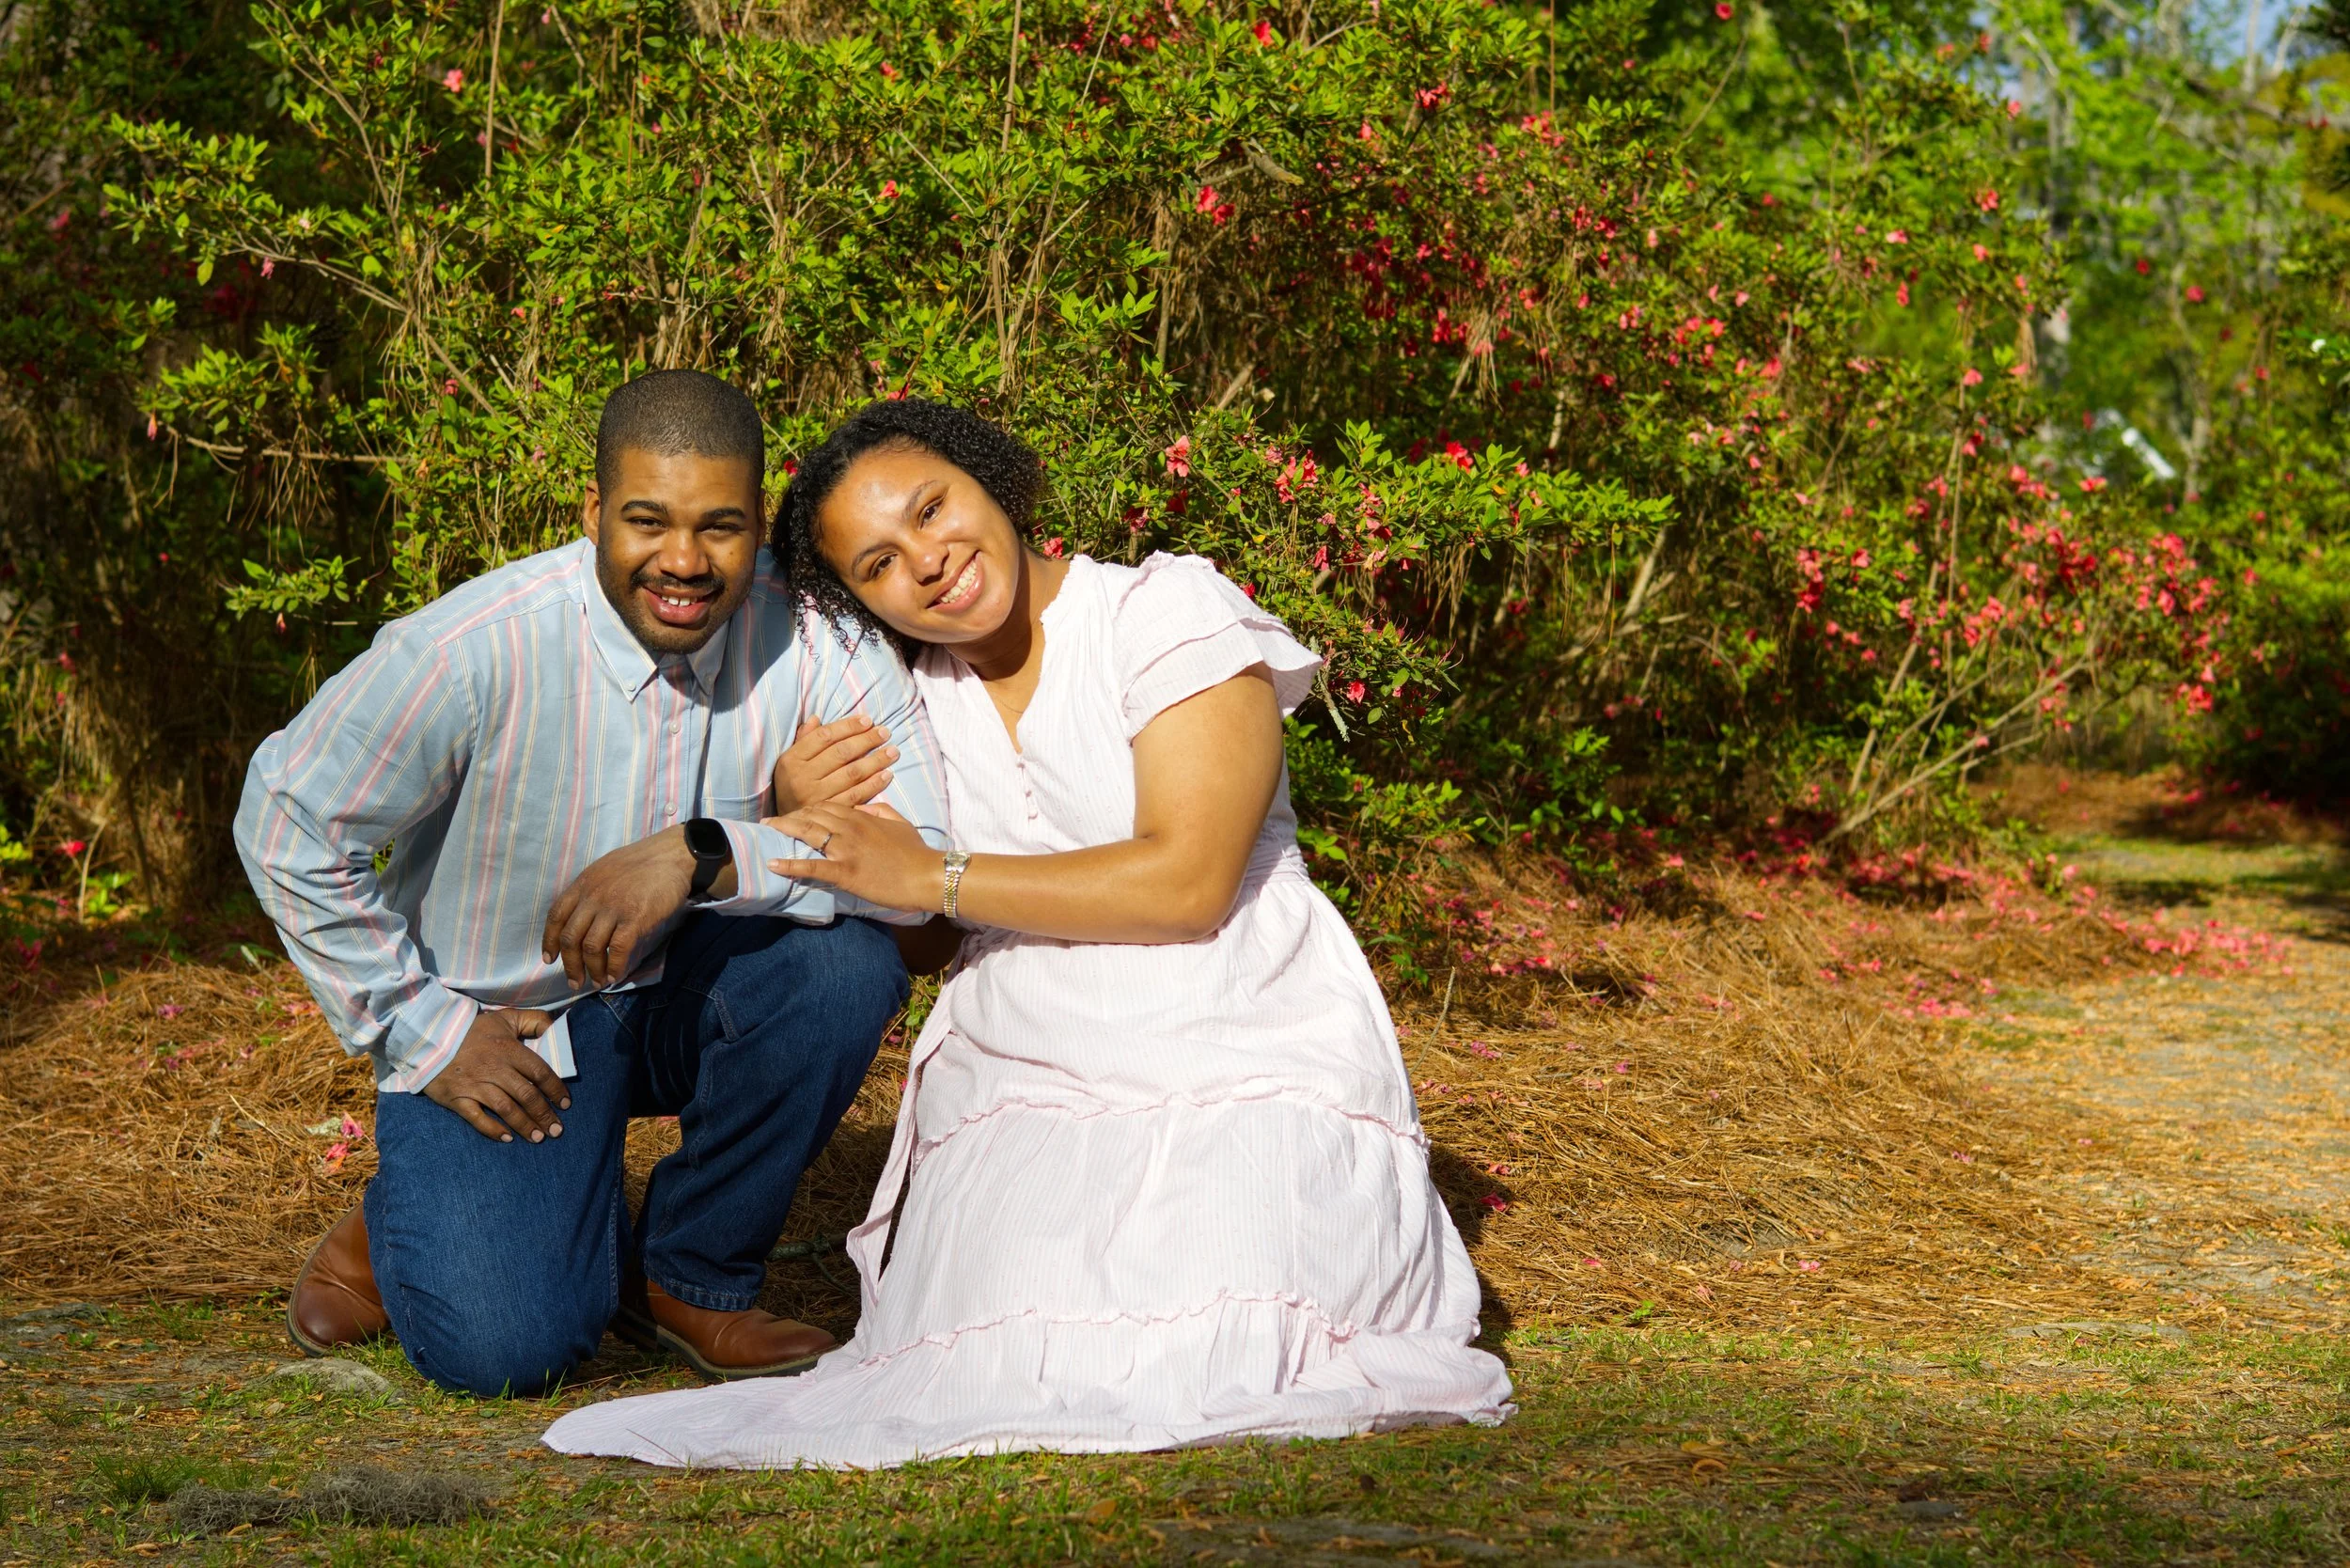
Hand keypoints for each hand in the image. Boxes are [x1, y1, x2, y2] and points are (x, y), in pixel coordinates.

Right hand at [422, 1008, 569, 1142]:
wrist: (429, 1036)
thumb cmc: (473, 1030)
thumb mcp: (505, 1018)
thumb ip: (534, 1021)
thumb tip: (556, 1027)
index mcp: (509, 1050)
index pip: (540, 1073)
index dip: (555, 1090)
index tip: (566, 1104)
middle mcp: (494, 1069)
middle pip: (526, 1095)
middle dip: (544, 1115)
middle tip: (557, 1131)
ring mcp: (475, 1085)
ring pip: (506, 1109)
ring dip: (524, 1125)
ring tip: (539, 1138)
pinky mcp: (456, 1098)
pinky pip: (477, 1118)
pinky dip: (492, 1130)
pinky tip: (507, 1138)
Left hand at [543, 825, 723, 987]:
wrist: (672, 855)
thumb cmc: (642, 862)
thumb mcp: (605, 869)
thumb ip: (591, 891)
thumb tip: (584, 917)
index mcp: (583, 884)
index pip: (556, 916)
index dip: (550, 941)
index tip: (550, 959)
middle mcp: (593, 897)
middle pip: (571, 938)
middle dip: (570, 965)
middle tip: (575, 981)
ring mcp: (613, 908)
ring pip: (591, 948)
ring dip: (592, 970)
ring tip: (598, 982)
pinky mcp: (635, 918)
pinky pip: (618, 949)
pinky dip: (614, 966)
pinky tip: (615, 975)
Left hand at [763, 801, 943, 913]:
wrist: (927, 875)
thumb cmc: (916, 852)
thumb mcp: (899, 823)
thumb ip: (880, 810)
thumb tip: (863, 807)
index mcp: (861, 815)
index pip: (825, 805)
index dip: (806, 809)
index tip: (794, 814)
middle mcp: (849, 828)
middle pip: (811, 815)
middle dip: (788, 817)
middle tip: (771, 823)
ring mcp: (846, 849)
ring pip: (807, 833)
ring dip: (783, 831)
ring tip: (765, 832)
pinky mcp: (845, 872)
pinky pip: (812, 866)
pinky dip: (790, 865)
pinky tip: (773, 864)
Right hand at [773, 714, 898, 813]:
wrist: (786, 824)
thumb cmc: (792, 785)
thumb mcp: (790, 761)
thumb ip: (803, 740)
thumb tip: (816, 718)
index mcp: (792, 760)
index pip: (824, 736)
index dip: (848, 726)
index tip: (867, 720)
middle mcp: (803, 777)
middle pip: (841, 753)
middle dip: (866, 740)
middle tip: (885, 732)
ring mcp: (817, 797)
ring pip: (852, 773)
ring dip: (875, 761)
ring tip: (893, 751)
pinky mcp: (831, 812)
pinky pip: (856, 795)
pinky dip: (874, 784)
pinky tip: (887, 775)